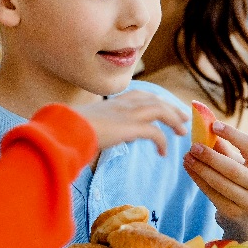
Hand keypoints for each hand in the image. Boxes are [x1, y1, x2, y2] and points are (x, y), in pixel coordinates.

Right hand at [73, 91, 187, 156]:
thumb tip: (100, 140)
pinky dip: (162, 142)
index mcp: (112, 101)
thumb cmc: (69, 129)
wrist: (64, 129)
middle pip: (155, 100)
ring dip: (173, 120)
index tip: (164, 106)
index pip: (140, 95)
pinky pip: (155, 133)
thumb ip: (98, 128)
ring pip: (160, 110)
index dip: (154, 100)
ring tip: (181, 132)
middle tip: (183, 117)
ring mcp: (127, 113)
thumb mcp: (86, 125)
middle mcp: (122, 103)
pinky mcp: (130, 127)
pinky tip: (162, 153)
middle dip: (171, 107)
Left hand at [184, 120, 247, 241]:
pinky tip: (190, 169)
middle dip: (210, 156)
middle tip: (193, 146)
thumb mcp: (244, 169)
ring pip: (220, 182)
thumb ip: (227, 150)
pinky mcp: (234, 215)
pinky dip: (199, 181)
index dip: (232, 134)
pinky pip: (213, 194)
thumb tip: (207, 129)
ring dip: (200, 169)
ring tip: (187, 157)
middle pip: (232, 168)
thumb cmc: (246, 188)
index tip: (214, 125)